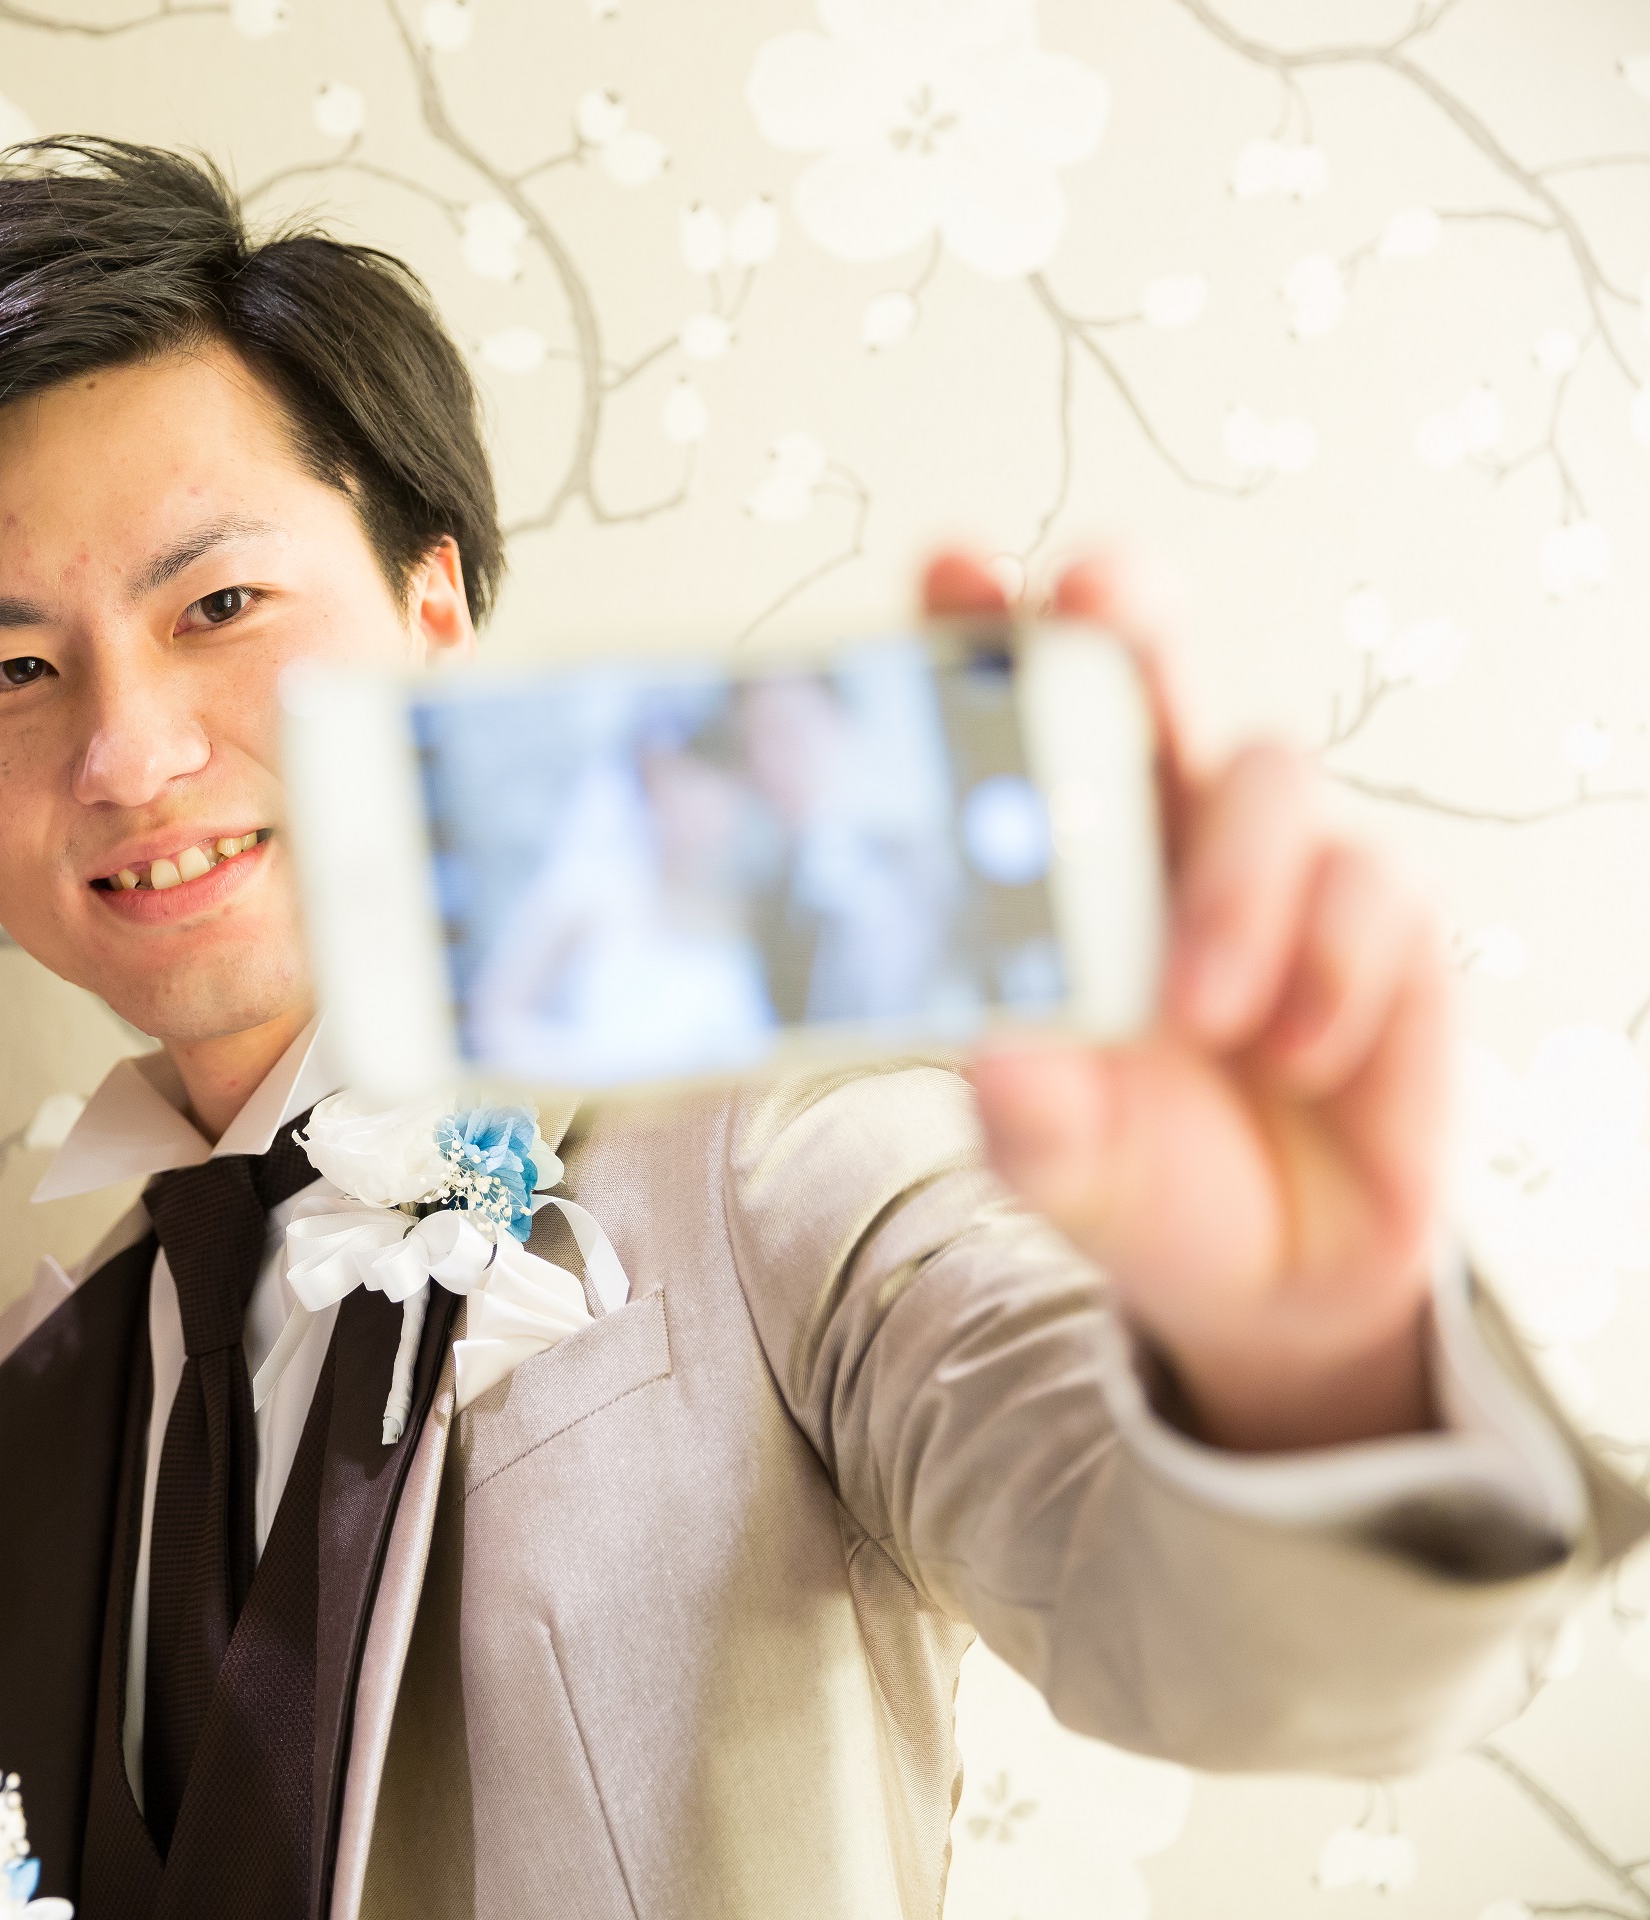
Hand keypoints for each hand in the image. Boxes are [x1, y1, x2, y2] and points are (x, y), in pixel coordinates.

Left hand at [938, 550, 1448, 1451]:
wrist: (1268, 1273)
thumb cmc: (1135, 1168)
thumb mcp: (1062, 1160)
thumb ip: (1030, 1118)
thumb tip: (1004, 1066)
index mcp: (1045, 859)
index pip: (1006, 717)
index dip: (979, 627)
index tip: (947, 568)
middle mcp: (1155, 826)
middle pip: (1146, 663)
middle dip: (1119, 614)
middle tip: (1091, 600)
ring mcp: (1274, 858)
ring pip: (1267, 774)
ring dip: (1230, 889)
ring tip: (1197, 1020)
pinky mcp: (1381, 915)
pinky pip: (1371, 885)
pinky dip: (1326, 967)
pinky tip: (1292, 1053)